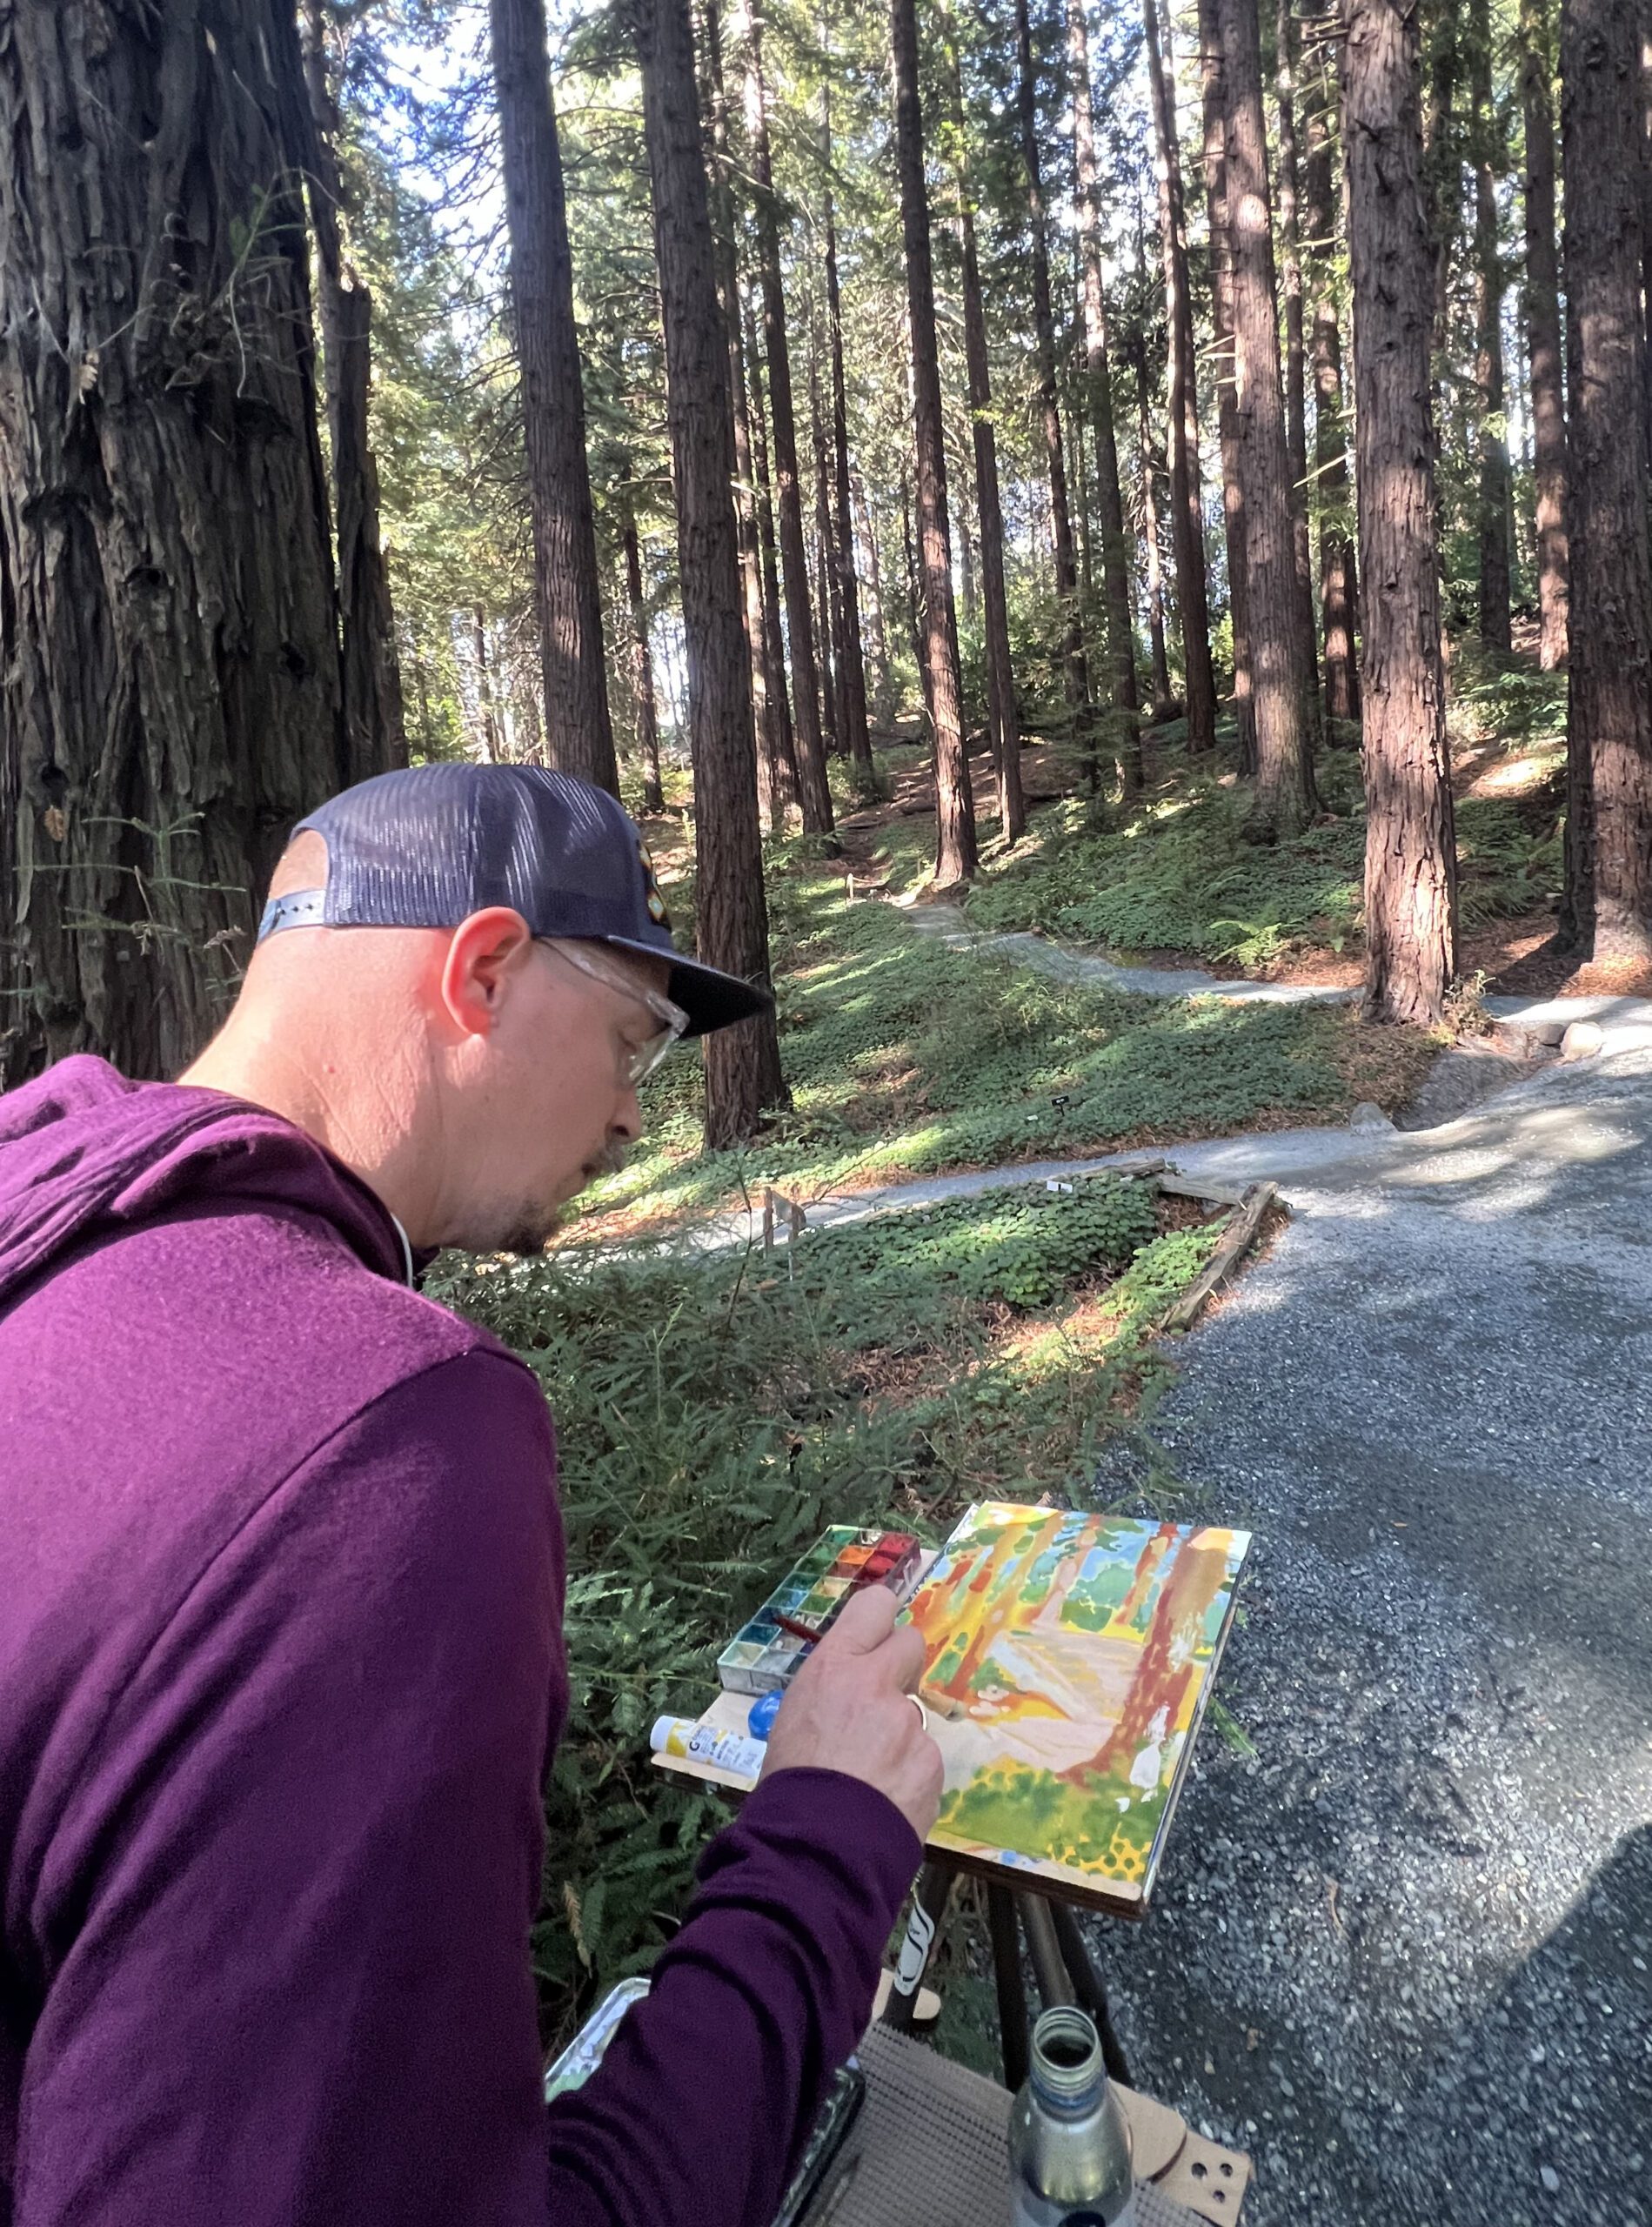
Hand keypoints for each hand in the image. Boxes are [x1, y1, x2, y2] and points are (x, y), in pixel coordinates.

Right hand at [760, 1585, 943, 1842]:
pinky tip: (885, 1801)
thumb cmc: (788, 1781)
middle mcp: (877, 1684)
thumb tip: (850, 1691)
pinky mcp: (932, 1762)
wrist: (814, 1848)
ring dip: (899, 1737)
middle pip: (911, 1643)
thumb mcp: (794, 1718)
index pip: (875, 1607)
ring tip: (870, 1778)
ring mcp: (910, 1723)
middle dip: (901, 1666)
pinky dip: (909, 1776)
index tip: (880, 1633)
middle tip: (882, 1700)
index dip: (881, 1617)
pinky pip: (924, 1759)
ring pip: (913, 1715)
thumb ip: (832, 1691)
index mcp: (835, 1668)